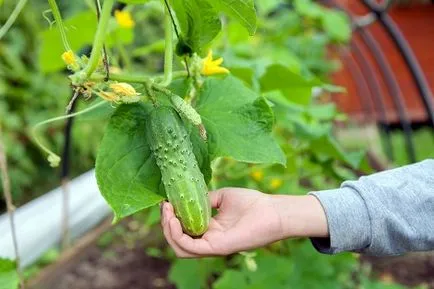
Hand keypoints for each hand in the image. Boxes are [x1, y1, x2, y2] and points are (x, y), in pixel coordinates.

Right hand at [160, 187, 282, 257]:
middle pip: (178, 241)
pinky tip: (174, 219)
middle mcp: (209, 240)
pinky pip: (190, 247)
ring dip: (168, 230)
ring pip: (180, 247)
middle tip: (164, 206)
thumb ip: (206, 199)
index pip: (183, 231)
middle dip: (166, 224)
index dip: (170, 218)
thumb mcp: (223, 197)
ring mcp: (212, 246)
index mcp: (210, 230)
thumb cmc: (253, 203)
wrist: (273, 211)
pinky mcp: (217, 248)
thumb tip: (190, 196)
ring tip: (167, 212)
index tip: (165, 202)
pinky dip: (177, 234)